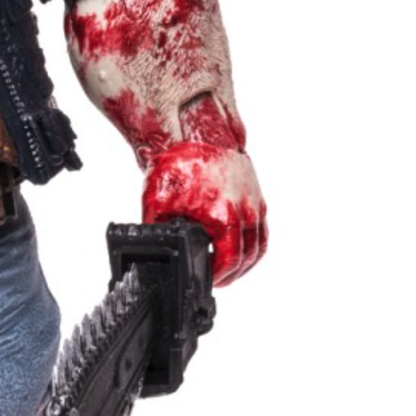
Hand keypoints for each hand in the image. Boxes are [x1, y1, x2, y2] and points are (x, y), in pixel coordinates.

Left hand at [142, 142, 265, 285]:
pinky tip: (241, 248)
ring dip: (247, 262)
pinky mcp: (256, 195)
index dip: (221, 276)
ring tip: (231, 270)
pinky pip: (262, 228)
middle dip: (233, 274)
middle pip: (248, 257)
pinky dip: (255, 243)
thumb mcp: (157, 203)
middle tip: (219, 280)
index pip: (229, 260)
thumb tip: (153, 251)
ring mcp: (253, 202)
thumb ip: (159, 231)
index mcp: (222, 216)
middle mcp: (244, 211)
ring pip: (260, 245)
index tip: (211, 281)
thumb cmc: (177, 164)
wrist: (192, 133)